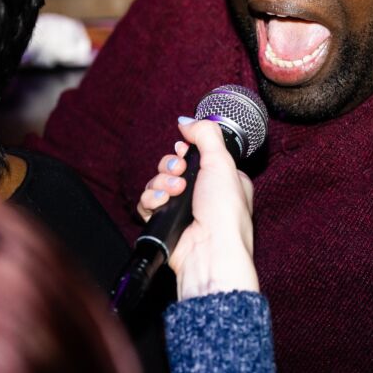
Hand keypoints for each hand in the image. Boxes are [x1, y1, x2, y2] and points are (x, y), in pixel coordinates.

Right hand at [138, 119, 258, 299]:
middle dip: (171, 166)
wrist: (209, 251)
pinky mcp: (166, 223)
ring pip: (158, 183)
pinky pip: (148, 203)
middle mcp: (203, 194)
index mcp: (223, 179)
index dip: (186, 151)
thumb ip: (205, 134)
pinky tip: (161, 204)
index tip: (185, 151)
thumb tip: (187, 121)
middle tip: (180, 173)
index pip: (197, 155)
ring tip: (174, 192)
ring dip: (161, 183)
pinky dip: (151, 201)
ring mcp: (183, 210)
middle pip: (173, 166)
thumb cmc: (224, 212)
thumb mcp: (222, 162)